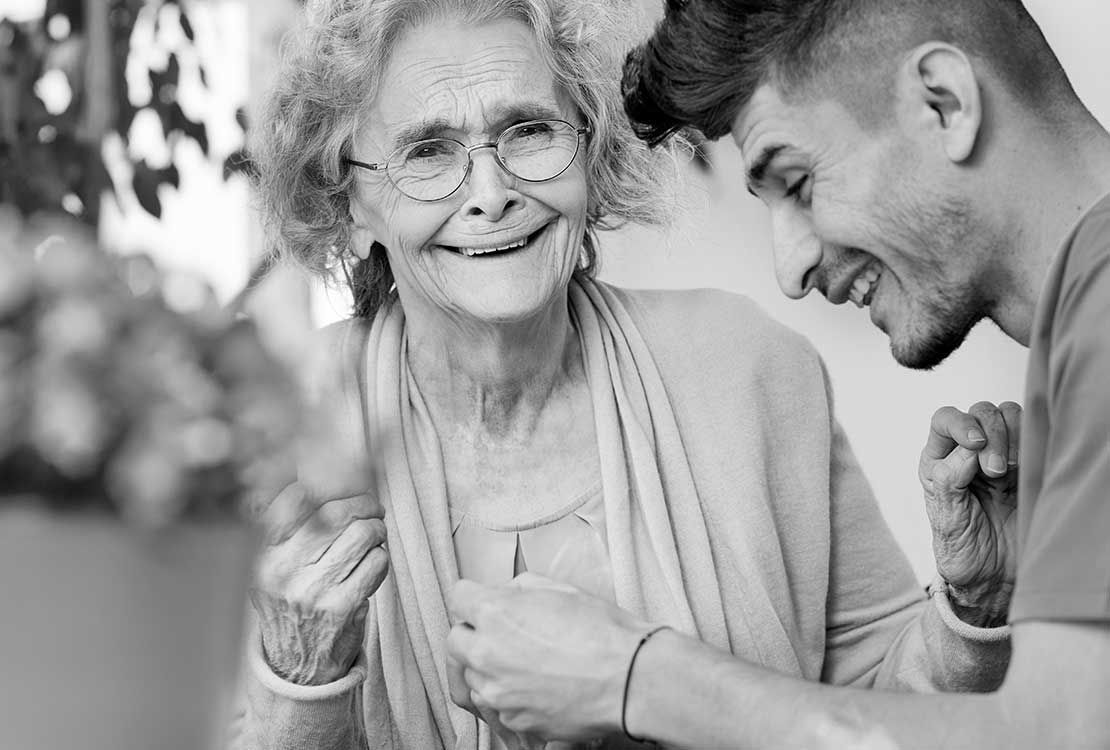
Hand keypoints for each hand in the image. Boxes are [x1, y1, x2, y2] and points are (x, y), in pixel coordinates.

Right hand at [248, 482, 388, 684]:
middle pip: (337, 512)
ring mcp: (313, 590)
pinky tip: (372, 563)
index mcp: (262, 554)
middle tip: (372, 508)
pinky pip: (377, 562)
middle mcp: (283, 571)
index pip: (294, 498)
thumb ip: (285, 525)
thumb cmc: (291, 603)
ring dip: (376, 529)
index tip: (341, 487)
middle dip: (363, 504)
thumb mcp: (271, 565)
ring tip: (374, 534)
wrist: (297, 664)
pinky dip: (381, 557)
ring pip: (363, 533)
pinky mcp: (343, 607)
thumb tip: (311, 472)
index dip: (326, 485)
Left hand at [446, 573, 651, 742]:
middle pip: (455, 639)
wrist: (629, 679)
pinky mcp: (512, 719)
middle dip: (474, 632)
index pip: (458, 596)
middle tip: (502, 631)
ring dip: (489, 666)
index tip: (483, 600)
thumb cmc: (602, 633)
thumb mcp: (560, 589)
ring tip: (527, 661)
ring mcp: (498, 691)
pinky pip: (497, 703)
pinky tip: (539, 683)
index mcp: (496, 613)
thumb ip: (520, 587)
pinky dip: (510, 693)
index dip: (473, 596)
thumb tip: (507, 593)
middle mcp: (488, 653)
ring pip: (474, 675)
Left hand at [918, 402, 1019, 625]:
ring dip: (1013, 435)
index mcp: (938, 461)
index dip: (961, 423)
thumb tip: (967, 451)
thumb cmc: (963, 552)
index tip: (975, 445)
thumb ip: (949, 482)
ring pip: (1010, 417)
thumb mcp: (946, 521)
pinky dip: (1034, 443)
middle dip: (991, 434)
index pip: (945, 419)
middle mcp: (967, 453)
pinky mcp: (1028, 467)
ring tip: (1008, 471)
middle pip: (981, 412)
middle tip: (996, 472)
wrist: (995, 579)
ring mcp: (1000, 457)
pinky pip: (1035, 437)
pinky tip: (1028, 467)